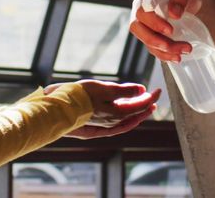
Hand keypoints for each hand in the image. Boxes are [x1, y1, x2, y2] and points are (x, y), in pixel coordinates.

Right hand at [44, 80, 160, 138]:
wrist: (57, 108)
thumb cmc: (79, 96)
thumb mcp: (104, 88)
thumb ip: (124, 90)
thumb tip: (142, 90)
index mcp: (117, 113)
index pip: (140, 106)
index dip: (150, 98)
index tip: (157, 90)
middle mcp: (112, 122)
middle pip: (134, 114)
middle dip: (145, 104)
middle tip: (154, 95)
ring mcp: (103, 124)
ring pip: (126, 119)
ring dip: (136, 111)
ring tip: (143, 103)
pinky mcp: (95, 125)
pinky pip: (116, 123)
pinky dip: (124, 117)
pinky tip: (124, 113)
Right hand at [129, 0, 214, 61]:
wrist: (193, 5)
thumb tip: (173, 13)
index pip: (141, 11)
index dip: (153, 22)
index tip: (170, 30)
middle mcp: (142, 12)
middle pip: (137, 28)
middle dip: (155, 40)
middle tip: (174, 45)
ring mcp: (146, 26)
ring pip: (146, 42)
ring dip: (164, 51)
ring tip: (185, 50)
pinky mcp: (152, 38)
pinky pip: (154, 50)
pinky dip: (166, 56)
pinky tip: (178, 57)